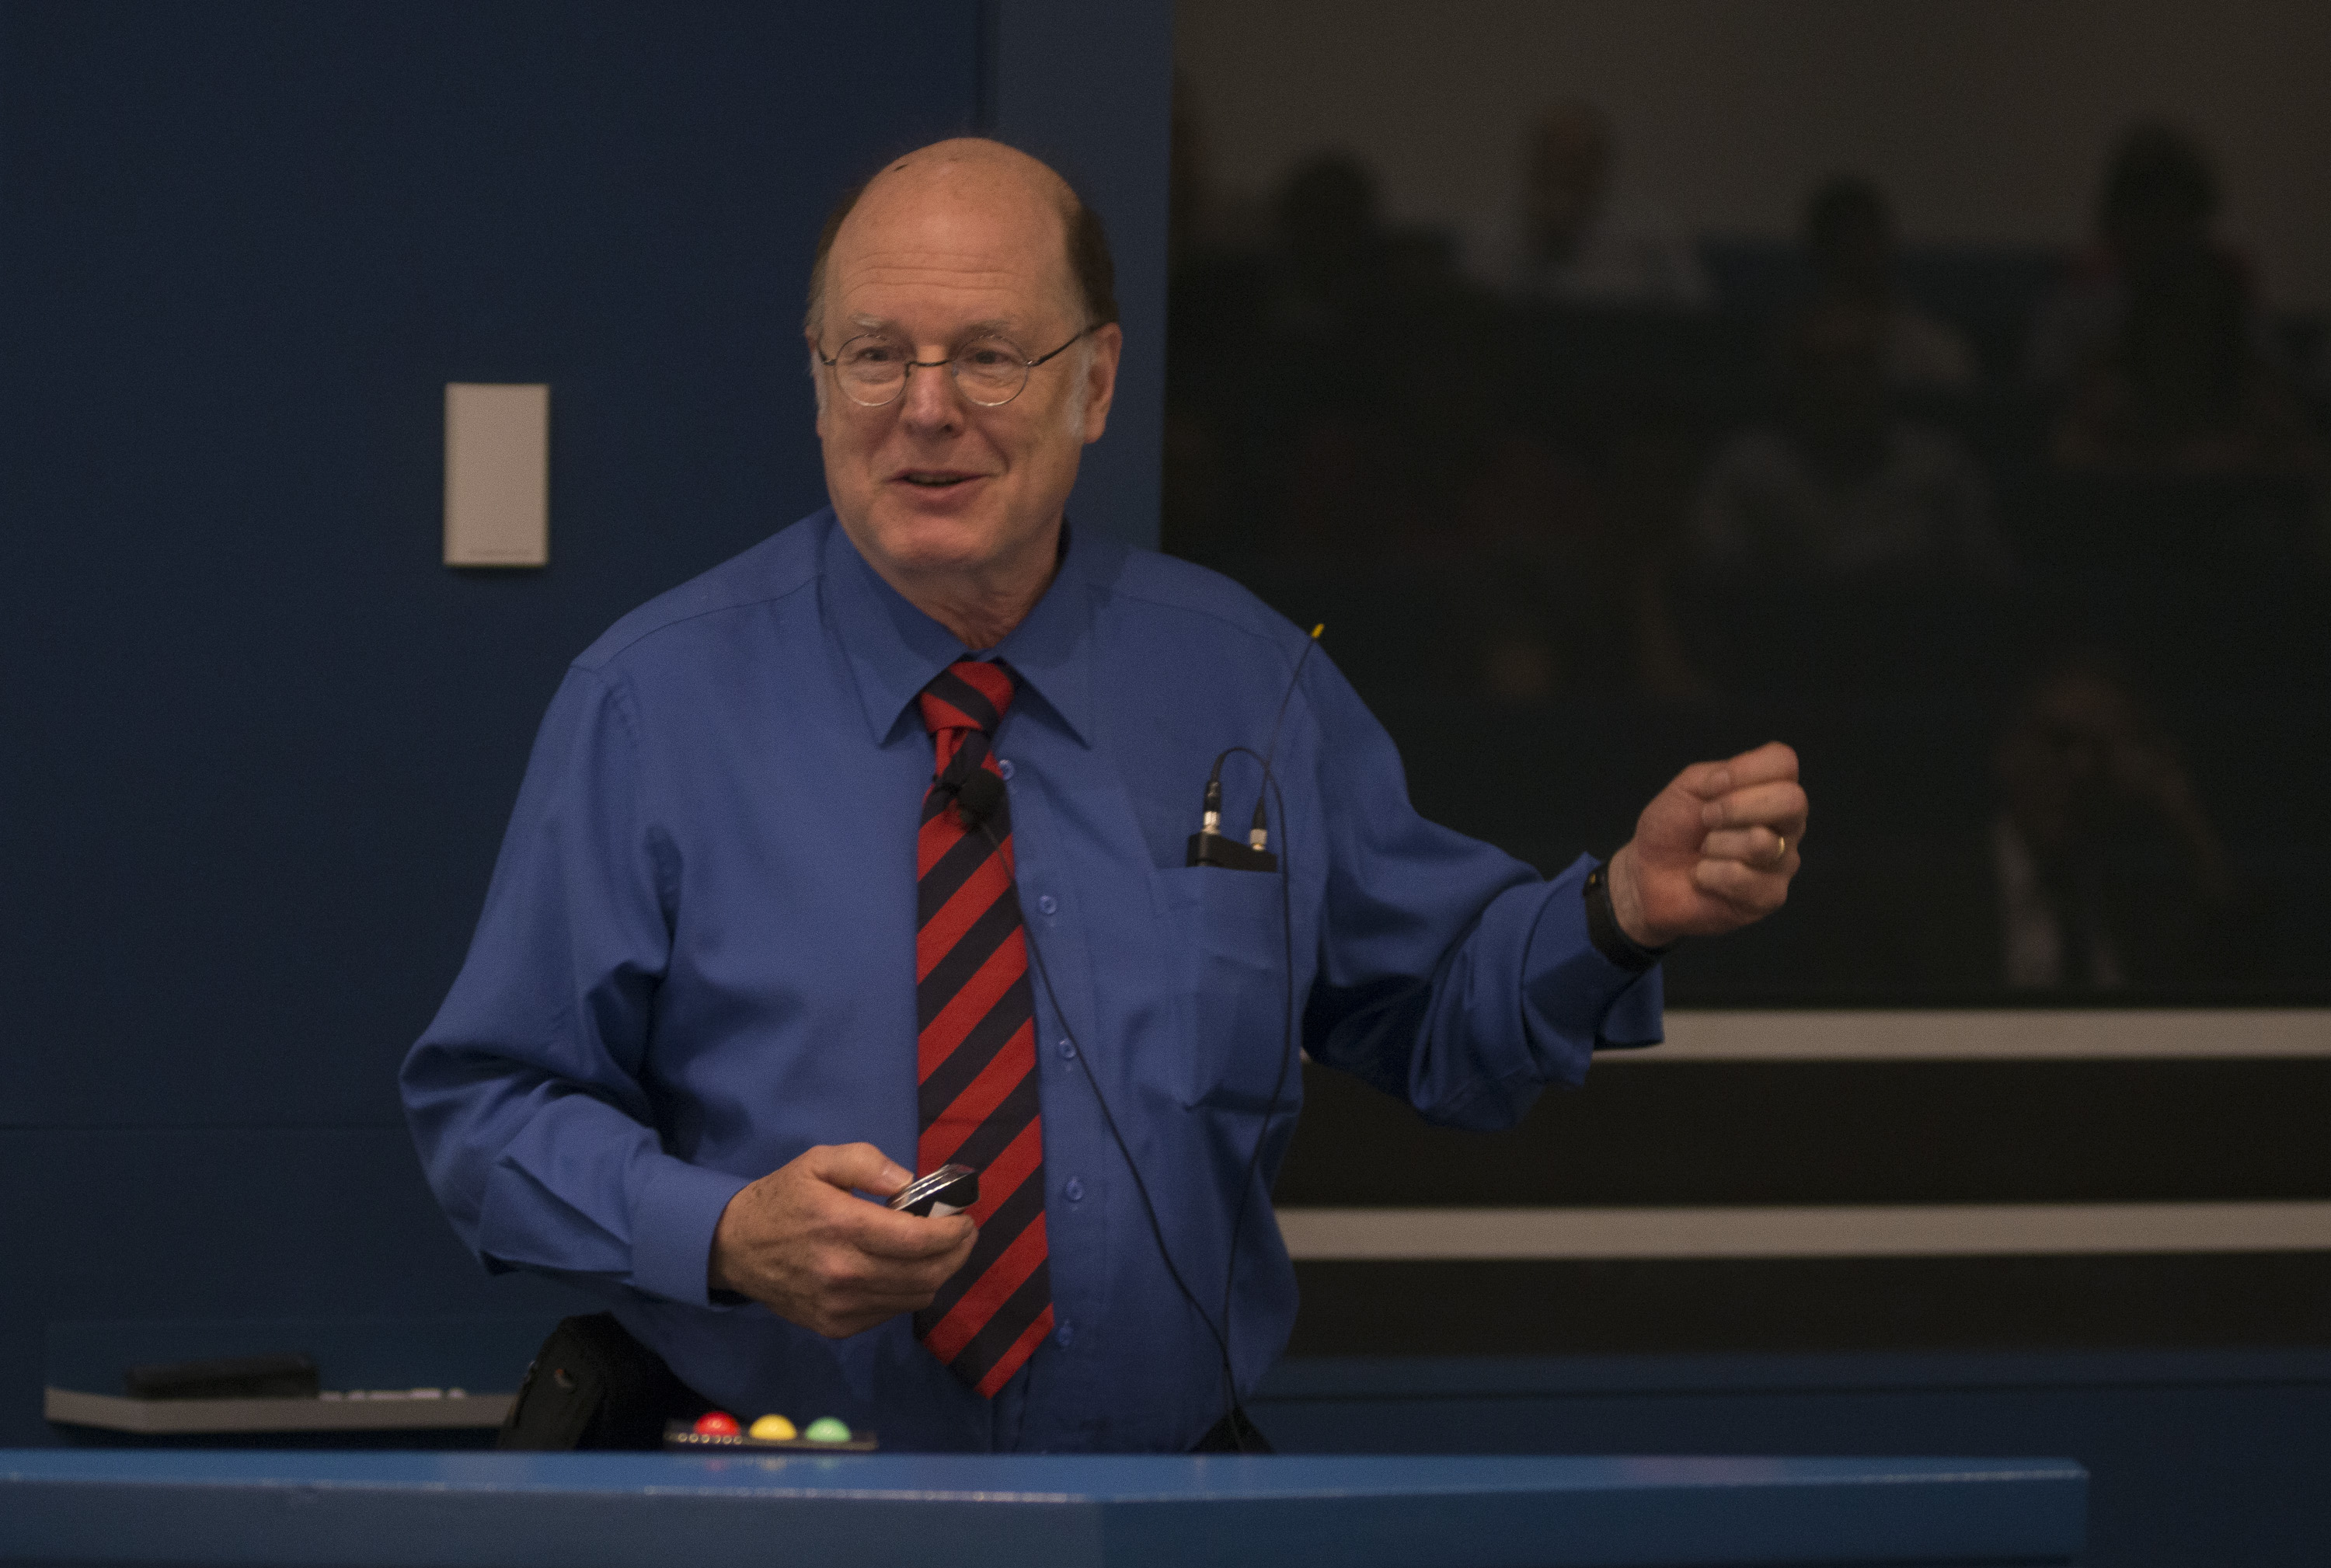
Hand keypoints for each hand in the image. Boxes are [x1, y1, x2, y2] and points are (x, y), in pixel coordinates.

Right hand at [708, 1143, 976, 1338]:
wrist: (733, 1248)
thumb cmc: (783, 1198)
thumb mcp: (820, 1161)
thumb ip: (868, 1163)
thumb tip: (910, 1184)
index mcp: (842, 1226)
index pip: (918, 1239)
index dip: (953, 1232)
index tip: (965, 1219)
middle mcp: (844, 1273)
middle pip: (926, 1274)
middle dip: (957, 1253)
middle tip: (963, 1234)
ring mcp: (840, 1306)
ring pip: (914, 1297)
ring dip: (937, 1273)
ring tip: (939, 1250)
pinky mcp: (835, 1327)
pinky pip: (891, 1312)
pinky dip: (908, 1291)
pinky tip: (903, 1270)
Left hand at [1609, 741, 1806, 947]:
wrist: (1646, 874)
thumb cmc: (1672, 827)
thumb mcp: (1689, 787)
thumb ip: (1719, 773)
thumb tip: (1734, 783)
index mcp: (1771, 790)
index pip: (1783, 762)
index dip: (1745, 769)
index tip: (1710, 787)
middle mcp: (1787, 824)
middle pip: (1792, 801)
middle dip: (1736, 807)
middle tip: (1706, 819)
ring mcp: (1784, 862)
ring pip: (1761, 842)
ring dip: (1716, 844)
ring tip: (1704, 852)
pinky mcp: (1771, 896)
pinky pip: (1742, 877)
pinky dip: (1709, 874)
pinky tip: (1704, 878)